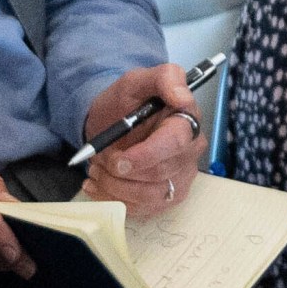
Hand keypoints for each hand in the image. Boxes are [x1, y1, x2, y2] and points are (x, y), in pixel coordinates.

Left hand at [78, 64, 204, 218]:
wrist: (109, 123)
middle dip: (123, 172)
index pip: (176, 143)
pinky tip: (98, 186)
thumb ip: (164, 77)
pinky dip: (114, 200)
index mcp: (186, 122)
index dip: (147, 155)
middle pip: (162, 173)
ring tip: (96, 172)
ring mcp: (180, 177)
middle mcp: (189, 153)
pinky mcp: (166, 198)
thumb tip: (182, 96)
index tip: (118, 160)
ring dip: (116, 187)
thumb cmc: (125, 102)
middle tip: (99, 160)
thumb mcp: (137, 80)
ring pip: (152, 195)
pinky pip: (143, 209)